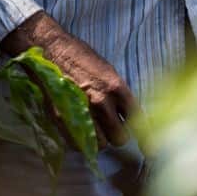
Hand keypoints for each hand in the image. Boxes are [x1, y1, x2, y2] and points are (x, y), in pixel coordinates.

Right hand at [2, 11, 135, 145]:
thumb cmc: (79, 57)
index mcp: (116, 87)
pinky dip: (81, 140)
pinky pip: (79, 144)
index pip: (137, 120)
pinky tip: (79, 128)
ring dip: (99, 140)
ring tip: (94, 128)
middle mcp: (101, 101)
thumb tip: (127, 116)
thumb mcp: (108, 71)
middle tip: (112, 129)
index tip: (147, 147)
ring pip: (100, 144)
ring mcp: (81, 111)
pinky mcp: (62, 118)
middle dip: (117, 135)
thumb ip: (119, 96)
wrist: (49, 48)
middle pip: (120, 138)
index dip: (143, 135)